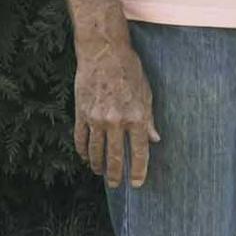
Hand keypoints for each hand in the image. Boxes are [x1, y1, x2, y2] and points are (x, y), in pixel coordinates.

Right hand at [73, 38, 160, 188]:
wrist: (103, 51)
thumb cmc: (129, 69)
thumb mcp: (146, 93)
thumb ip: (149, 119)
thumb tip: (155, 139)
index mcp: (136, 117)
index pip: (139, 152)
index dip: (138, 171)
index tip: (136, 183)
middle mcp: (116, 121)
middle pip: (114, 158)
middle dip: (116, 175)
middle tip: (116, 184)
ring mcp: (96, 119)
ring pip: (95, 152)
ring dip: (98, 166)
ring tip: (101, 173)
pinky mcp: (81, 113)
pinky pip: (80, 139)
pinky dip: (83, 152)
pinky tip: (86, 158)